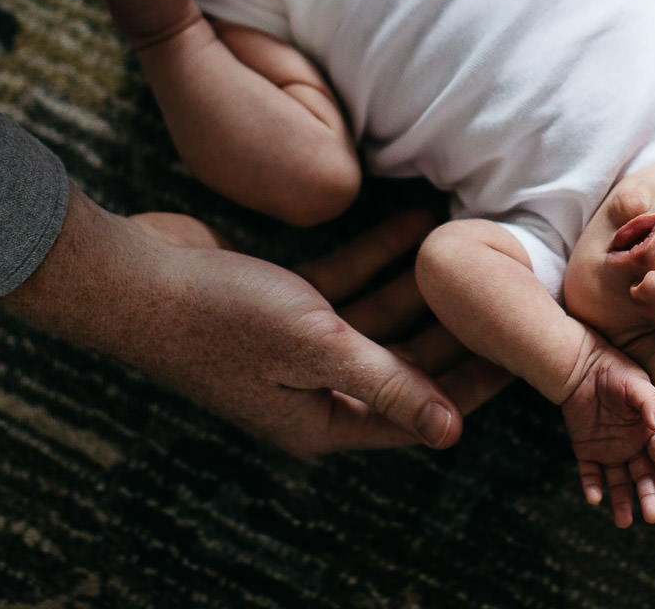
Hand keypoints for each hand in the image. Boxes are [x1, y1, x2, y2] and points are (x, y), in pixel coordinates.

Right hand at [1, 187, 509, 457]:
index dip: (471, 385)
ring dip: (419, 285)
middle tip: (510, 293)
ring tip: (471, 247)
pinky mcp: (277, 304)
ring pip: (377, 318)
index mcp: (321, 418)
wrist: (134, 276)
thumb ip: (387, 382)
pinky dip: (376, 256)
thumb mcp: (316, 347)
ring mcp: (293, 347)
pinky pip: (344, 283)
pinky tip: (411, 220)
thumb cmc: (220, 315)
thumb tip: (451, 434)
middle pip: (405, 364)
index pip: (417, 410)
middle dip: (454, 331)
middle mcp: (311, 389)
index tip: (520, 354)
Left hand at [558, 338, 654, 526]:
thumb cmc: (614, 371)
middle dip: (649, 497)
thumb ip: (650, 403)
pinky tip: (594, 498)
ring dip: (622, 502)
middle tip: (652, 517)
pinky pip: (590, 473)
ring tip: (623, 522)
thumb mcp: (636, 384)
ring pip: (619, 482)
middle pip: (644, 477)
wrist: (580, 367)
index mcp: (649, 431)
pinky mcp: (587, 450)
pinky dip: (592, 487)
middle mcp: (632, 445)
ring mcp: (610, 450)